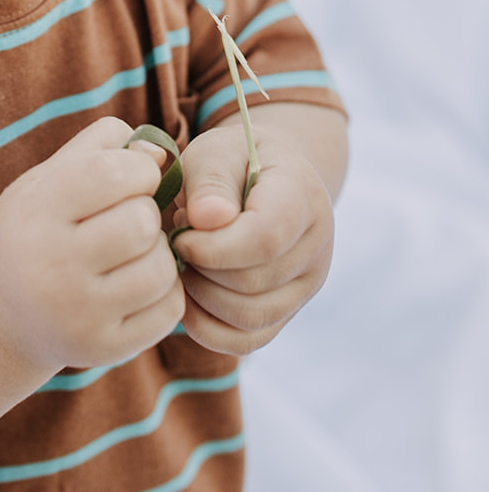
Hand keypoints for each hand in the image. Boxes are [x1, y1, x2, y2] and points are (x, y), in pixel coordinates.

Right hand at [0, 117, 185, 372]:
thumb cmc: (31, 231)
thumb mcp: (43, 181)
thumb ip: (96, 151)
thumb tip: (159, 151)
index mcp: (35, 213)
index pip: (110, 174)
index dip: (138, 168)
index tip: (133, 177)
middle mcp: (53, 266)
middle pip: (141, 223)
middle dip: (147, 213)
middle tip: (130, 218)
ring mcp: (79, 313)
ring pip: (161, 269)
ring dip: (159, 253)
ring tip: (135, 251)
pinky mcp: (103, 348)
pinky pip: (169, 311)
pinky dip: (165, 291)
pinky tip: (138, 283)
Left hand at [172, 122, 335, 354]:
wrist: (263, 178)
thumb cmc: (232, 162)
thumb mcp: (216, 151)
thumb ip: (210, 181)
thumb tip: (205, 220)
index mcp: (303, 198)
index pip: (264, 238)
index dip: (212, 246)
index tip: (178, 233)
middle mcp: (316, 248)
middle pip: (252, 283)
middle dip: (200, 269)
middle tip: (174, 243)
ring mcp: (305, 286)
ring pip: (249, 317)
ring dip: (201, 297)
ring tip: (183, 263)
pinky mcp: (285, 312)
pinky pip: (246, 340)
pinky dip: (207, 327)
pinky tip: (186, 295)